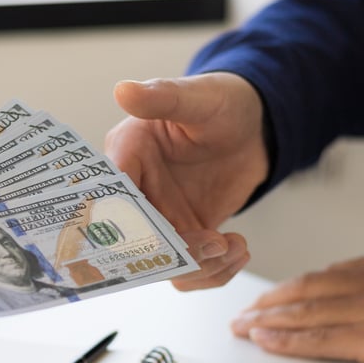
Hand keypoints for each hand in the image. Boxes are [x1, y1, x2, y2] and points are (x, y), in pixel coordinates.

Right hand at [105, 73, 269, 290]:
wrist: (255, 128)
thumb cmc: (222, 102)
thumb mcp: (197, 96)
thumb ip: (162, 97)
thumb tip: (124, 90)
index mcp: (125, 154)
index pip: (109, 197)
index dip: (126, 224)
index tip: (156, 239)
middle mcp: (135, 191)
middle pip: (132, 242)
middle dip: (172, 252)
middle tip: (215, 243)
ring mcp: (158, 217)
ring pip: (160, 265)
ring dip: (198, 268)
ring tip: (233, 247)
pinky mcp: (184, 234)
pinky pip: (187, 269)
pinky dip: (213, 272)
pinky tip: (237, 249)